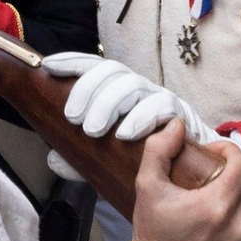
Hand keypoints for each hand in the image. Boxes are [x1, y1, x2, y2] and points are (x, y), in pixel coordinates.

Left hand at [43, 54, 214, 144]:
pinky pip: (162, 106)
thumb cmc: (145, 161)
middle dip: (88, 89)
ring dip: (109, 104)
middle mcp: (138, 88)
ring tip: (93, 130)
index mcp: (118, 91)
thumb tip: (53, 159)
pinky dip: (141, 117)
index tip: (48, 66)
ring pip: (132, 85)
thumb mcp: (107, 160)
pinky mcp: (180, 114)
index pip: (95, 67)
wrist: (193, 177)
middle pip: (112, 72)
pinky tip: (125, 134)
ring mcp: (159, 97)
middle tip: (72, 117)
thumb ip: (81, 160)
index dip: (72, 62)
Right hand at [116, 121, 240, 240]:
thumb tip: (176, 125)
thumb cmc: (153, 232)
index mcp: (217, 206)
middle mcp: (238, 223)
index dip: (228, 149)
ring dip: (231, 187)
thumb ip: (159, 149)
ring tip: (206, 191)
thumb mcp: (147, 185)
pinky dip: (233, 206)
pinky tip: (212, 211)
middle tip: (204, 169)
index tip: (209, 151)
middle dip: (227, 167)